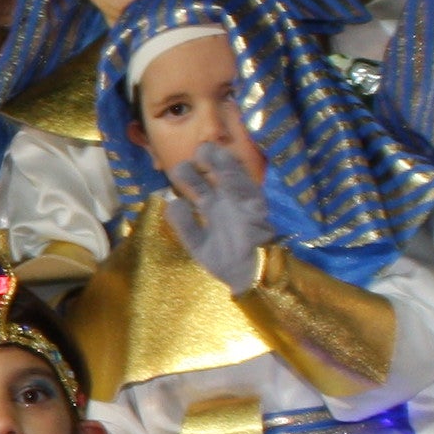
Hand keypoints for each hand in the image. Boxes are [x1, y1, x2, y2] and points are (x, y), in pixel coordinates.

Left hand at [158, 153, 273, 288]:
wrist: (250, 282)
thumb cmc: (227, 261)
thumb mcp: (198, 243)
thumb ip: (185, 225)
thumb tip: (173, 202)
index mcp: (214, 205)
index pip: (202, 183)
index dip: (191, 173)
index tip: (179, 168)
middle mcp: (230, 201)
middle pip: (221, 172)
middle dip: (212, 159)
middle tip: (200, 151)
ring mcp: (245, 206)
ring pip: (238, 179)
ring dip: (226, 166)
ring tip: (214, 155)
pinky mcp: (259, 217)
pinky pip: (252, 199)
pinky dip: (241, 189)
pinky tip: (228, 180)